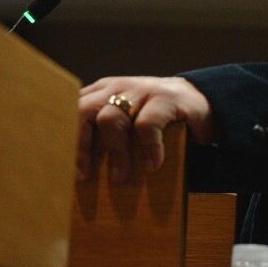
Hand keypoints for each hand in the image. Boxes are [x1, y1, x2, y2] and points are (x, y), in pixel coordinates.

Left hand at [77, 76, 213, 183]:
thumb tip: (78, 177)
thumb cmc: (157, 120)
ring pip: (110, 118)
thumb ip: (104, 136)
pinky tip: (152, 166)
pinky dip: (148, 149)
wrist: (203, 101)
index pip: (70, 110)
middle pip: (82, 111)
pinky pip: (147, 125)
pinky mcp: (166, 99)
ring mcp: (142, 91)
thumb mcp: (126, 124)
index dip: (64, 140)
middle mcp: (118, 87)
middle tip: (85, 175)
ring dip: (114, 153)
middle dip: (80, 146)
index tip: (67, 169)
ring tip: (121, 178)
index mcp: (102, 92)